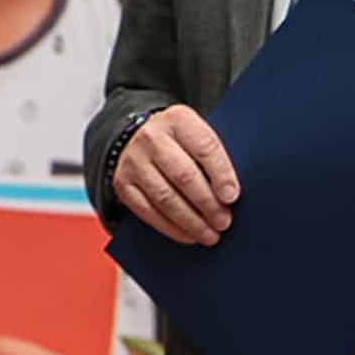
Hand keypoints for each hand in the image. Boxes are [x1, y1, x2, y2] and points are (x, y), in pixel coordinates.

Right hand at [111, 105, 238, 245]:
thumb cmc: (178, 140)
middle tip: (224, 221)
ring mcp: (134, 161)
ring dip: (191, 221)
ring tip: (209, 234)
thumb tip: (231, 194)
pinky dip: (171, 227)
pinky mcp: (123, 184)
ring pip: (166, 197)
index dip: (221, 174)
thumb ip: (212, 156)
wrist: (134, 136)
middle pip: (184, 175)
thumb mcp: (195, 133)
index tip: (232, 197)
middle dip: (207, 203)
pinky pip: (148, 211)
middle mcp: (152, 137)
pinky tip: (188, 235)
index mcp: (178, 119)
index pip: (204, 147)